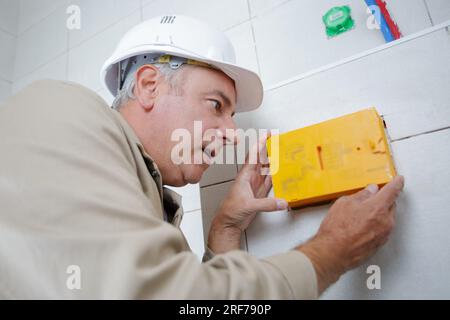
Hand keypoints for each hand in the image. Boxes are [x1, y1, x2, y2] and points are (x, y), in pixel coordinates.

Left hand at [207, 133, 287, 253]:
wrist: (228, 223)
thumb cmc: (230, 211)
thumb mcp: (249, 206)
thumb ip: (266, 204)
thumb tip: (282, 202)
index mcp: (245, 175)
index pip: (254, 155)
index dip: (261, 143)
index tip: (268, 134)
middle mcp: (251, 178)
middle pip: (262, 159)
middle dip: (270, 149)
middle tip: (280, 140)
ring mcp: (255, 185)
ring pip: (267, 169)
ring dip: (274, 161)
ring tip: (284, 153)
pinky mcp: (260, 194)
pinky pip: (270, 182)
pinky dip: (277, 177)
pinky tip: (282, 173)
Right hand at [298, 175, 404, 293]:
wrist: (333, 253)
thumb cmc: (337, 230)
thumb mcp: (344, 203)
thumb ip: (361, 195)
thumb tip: (370, 191)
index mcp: (378, 208)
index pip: (393, 191)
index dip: (397, 183)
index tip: (399, 180)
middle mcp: (385, 221)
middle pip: (391, 205)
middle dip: (383, 199)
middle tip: (372, 196)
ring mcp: (384, 234)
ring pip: (387, 218)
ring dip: (378, 213)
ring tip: (361, 214)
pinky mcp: (380, 244)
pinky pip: (382, 229)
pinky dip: (376, 224)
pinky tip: (361, 225)